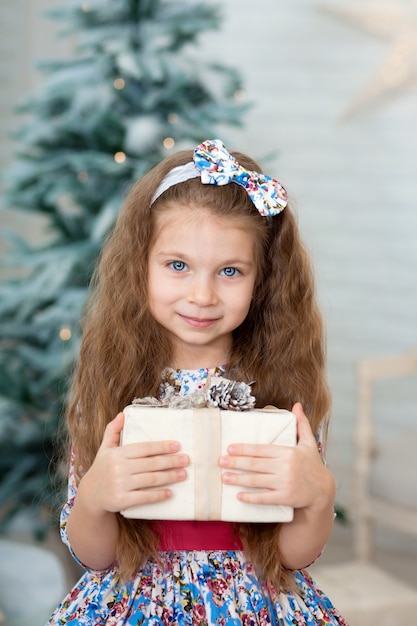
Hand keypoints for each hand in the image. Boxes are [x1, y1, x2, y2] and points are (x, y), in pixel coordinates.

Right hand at [80, 412, 189, 514]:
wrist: (90, 495)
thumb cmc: (102, 468)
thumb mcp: (105, 448)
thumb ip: (113, 431)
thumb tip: (122, 414)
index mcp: (117, 454)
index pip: (144, 448)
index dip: (162, 446)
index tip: (177, 445)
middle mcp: (118, 468)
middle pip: (151, 463)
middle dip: (171, 461)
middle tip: (186, 460)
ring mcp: (120, 485)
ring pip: (151, 479)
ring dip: (170, 477)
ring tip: (183, 474)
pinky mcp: (121, 500)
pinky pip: (144, 497)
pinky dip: (159, 495)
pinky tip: (170, 492)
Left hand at [219, 402, 334, 510]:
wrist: (323, 490)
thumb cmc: (312, 464)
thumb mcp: (308, 443)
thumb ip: (301, 424)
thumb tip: (297, 405)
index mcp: (288, 452)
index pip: (261, 449)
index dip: (244, 449)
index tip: (229, 448)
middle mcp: (285, 467)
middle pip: (255, 464)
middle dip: (236, 463)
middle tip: (220, 461)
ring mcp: (284, 483)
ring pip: (257, 481)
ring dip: (238, 479)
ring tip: (224, 477)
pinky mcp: (285, 498)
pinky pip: (264, 498)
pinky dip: (251, 497)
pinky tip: (238, 495)